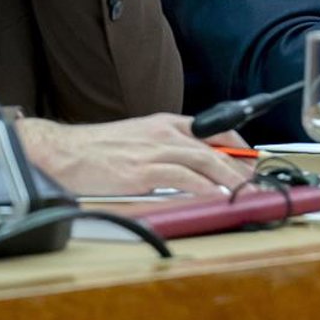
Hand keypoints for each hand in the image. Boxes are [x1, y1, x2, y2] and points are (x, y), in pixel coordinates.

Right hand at [16, 112, 251, 196]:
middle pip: (213, 148)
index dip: (236, 142)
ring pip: (203, 161)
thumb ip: (163, 148)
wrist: (64, 152)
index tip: (249, 156)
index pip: (211, 127)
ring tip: (244, 192)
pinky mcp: (141, 172)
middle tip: (255, 182)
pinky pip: (181, 178)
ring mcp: (153, 151)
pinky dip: (202, 186)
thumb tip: (188, 168)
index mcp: (163, 124)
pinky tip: (214, 195)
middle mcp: (163, 134)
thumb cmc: (96, 150)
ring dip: (229, 178)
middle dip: (238, 166)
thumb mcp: (137, 138)